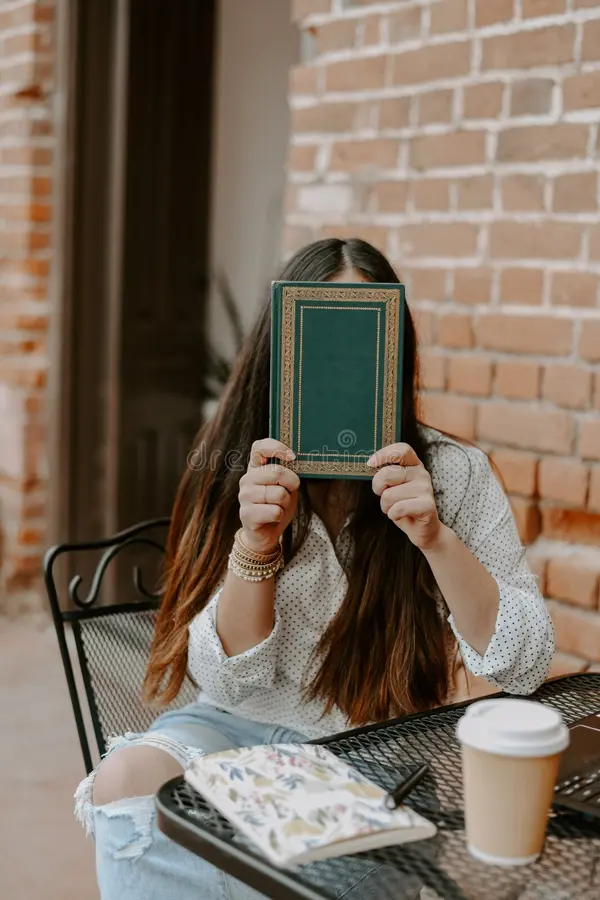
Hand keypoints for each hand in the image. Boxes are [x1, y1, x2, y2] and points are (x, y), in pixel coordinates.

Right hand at [238, 439, 299, 554]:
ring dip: (286, 503)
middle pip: (276, 472)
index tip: (292, 457)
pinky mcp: (246, 514)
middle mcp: (247, 479)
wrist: (265, 533)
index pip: (259, 447)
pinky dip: (280, 515)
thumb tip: (294, 458)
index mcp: (255, 468)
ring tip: (279, 507)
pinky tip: (273, 517)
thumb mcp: (285, 485)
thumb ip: (287, 472)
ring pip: (278, 494)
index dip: (276, 448)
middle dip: (292, 483)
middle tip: (290, 491)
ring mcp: (244, 496)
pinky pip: (275, 511)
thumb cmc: (277, 505)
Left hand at [369, 443, 441, 550]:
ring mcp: (426, 489)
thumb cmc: (404, 505)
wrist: (423, 529)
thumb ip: (387, 474)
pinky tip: (401, 515)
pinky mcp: (427, 505)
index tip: (370, 463)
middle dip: (378, 488)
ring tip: (396, 508)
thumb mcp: (394, 486)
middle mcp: (422, 473)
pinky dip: (393, 515)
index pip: (402, 449)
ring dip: (386, 506)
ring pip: (389, 495)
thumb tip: (369, 464)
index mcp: (414, 464)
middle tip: (385, 497)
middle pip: (387, 474)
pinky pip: (398, 508)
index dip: (384, 454)